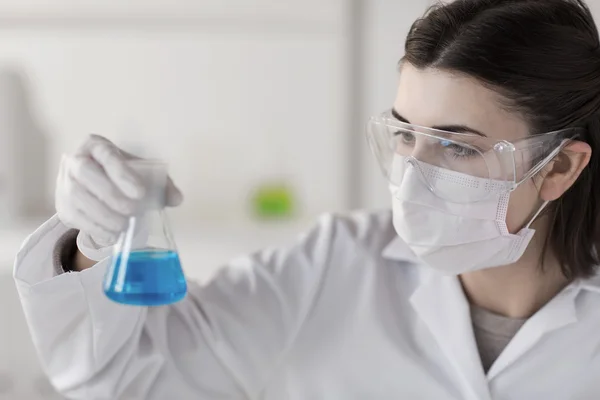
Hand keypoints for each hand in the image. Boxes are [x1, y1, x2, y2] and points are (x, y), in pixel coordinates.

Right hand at [55, 134, 182, 255]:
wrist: (96, 187)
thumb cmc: (123, 176)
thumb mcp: (142, 174)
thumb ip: (162, 185)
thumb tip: (177, 199)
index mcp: (97, 145)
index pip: (107, 154)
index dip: (122, 174)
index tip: (140, 193)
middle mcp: (75, 159)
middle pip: (85, 172)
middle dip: (110, 194)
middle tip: (132, 211)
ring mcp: (64, 181)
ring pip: (76, 195)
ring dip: (102, 215)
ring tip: (123, 226)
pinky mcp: (61, 203)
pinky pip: (73, 215)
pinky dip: (94, 227)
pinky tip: (111, 234)